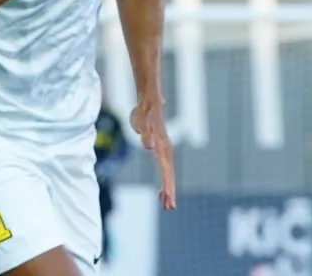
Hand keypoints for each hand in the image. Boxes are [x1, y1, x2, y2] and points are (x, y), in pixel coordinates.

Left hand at [130, 95, 175, 209]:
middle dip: (169, 191)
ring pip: (167, 174)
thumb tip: (149, 147)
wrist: (149, 104)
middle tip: (169, 207)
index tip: (168, 198)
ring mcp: (164, 151)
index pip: (166, 170)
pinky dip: (164, 182)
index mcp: (162, 147)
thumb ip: (145, 135)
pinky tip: (160, 193)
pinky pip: (163, 170)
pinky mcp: (160, 150)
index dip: (167, 185)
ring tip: (166, 205)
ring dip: (167, 190)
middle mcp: (166, 151)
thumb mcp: (142, 123)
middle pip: (169, 175)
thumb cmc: (145, 114)